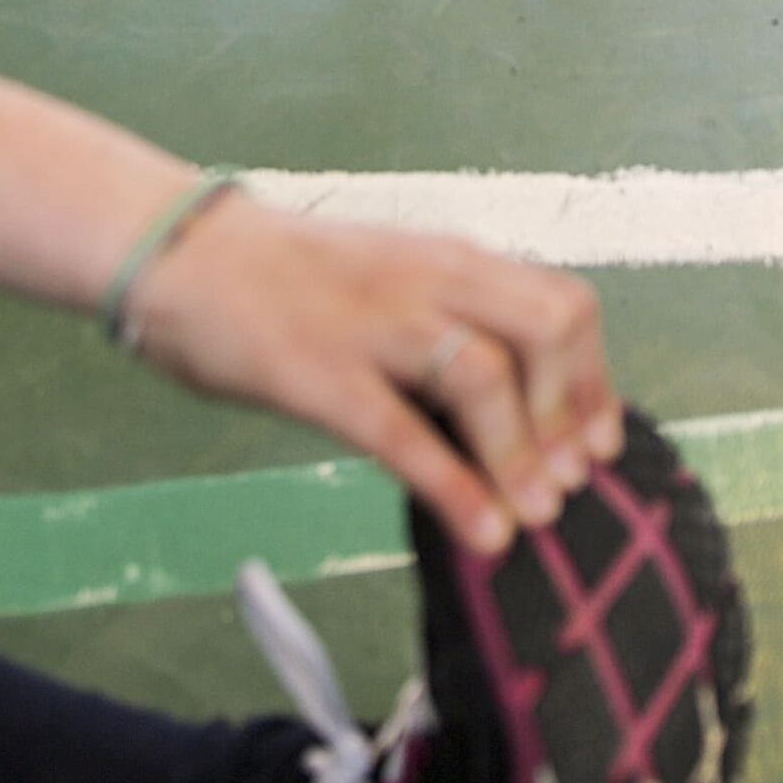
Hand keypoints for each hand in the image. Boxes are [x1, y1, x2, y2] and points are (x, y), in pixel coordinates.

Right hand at [119, 195, 620, 556]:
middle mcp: (429, 282)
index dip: (593, 378)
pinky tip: (482, 531)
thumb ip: (445, 327)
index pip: (561, 302)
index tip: (601, 442)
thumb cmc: (287, 278)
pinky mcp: (321, 375)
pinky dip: (454, 487)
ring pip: (486, 377)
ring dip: (523, 454)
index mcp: (449, 261)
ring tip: (536, 514)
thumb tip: (509, 410)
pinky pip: (403, 433)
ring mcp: (375, 325)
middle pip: (547, 326)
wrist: (181, 251)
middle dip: (572, 410)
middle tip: (572, 480)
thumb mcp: (387, 281)